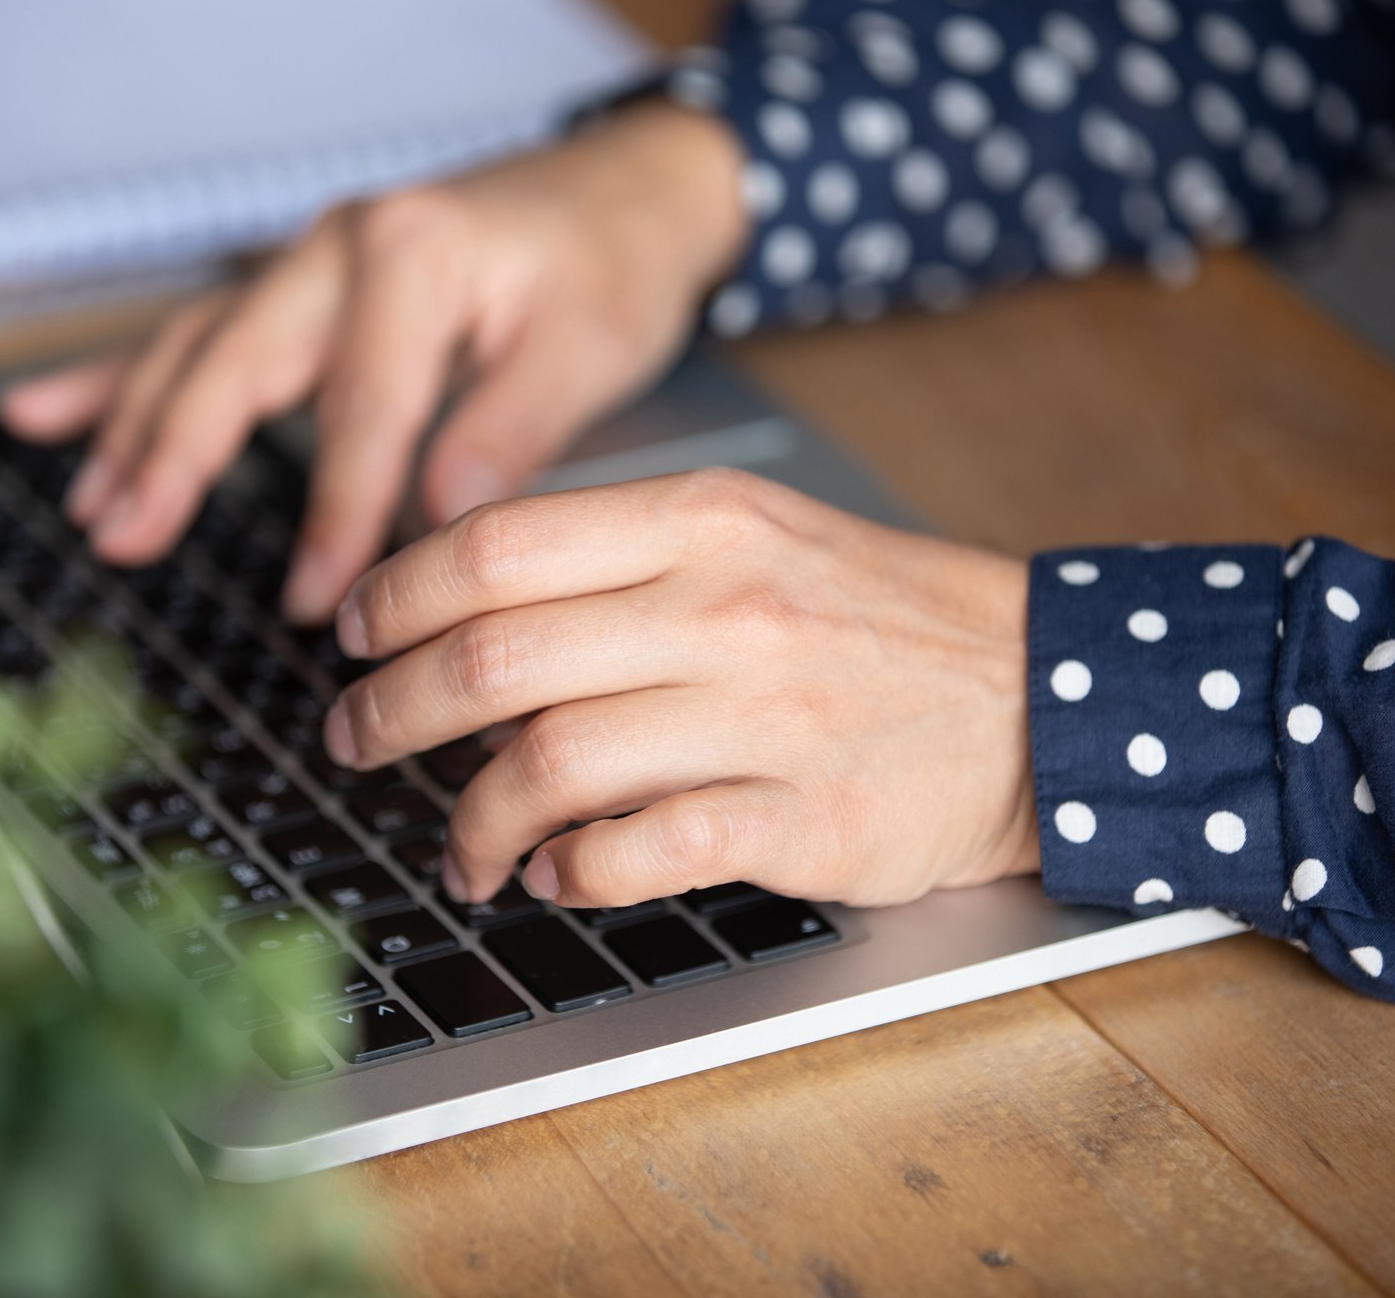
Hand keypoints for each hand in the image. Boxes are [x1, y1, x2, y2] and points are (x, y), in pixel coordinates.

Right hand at [0, 102, 747, 622]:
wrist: (626, 189)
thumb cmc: (610, 265)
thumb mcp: (587, 349)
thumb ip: (509, 434)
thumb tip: (436, 526)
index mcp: (414, 256)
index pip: (361, 408)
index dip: (336, 512)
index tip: (319, 602)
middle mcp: (342, 244)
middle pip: (238, 361)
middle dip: (176, 457)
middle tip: (123, 538)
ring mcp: (311, 258)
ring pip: (199, 344)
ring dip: (135, 426)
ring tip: (90, 507)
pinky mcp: (302, 282)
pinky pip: (197, 328)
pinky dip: (122, 375)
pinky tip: (47, 414)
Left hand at [322, 469, 1041, 907]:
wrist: (1040, 694)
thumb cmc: (881, 619)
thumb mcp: (758, 534)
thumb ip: (623, 557)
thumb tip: (472, 607)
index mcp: (704, 521)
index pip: (497, 545)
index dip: (396, 595)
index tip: (355, 635)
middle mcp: (725, 607)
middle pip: (494, 658)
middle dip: (389, 712)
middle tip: (354, 741)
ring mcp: (765, 716)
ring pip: (548, 764)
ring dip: (468, 819)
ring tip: (458, 847)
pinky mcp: (802, 818)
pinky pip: (640, 850)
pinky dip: (571, 871)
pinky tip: (554, 873)